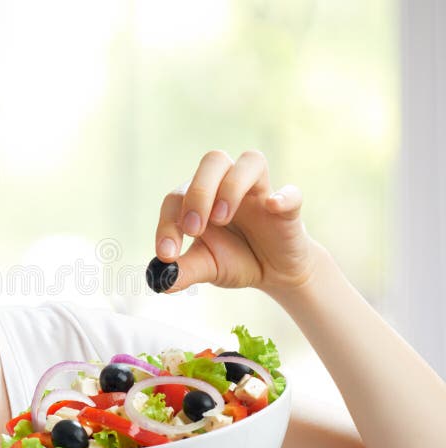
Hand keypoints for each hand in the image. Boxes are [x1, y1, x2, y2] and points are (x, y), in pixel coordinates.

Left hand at [154, 150, 321, 295]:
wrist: (274, 272)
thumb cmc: (235, 259)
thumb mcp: (206, 267)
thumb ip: (183, 271)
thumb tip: (160, 282)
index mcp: (201, 198)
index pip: (177, 197)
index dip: (167, 223)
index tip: (166, 254)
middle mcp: (228, 185)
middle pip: (213, 162)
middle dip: (199, 193)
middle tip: (194, 229)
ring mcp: (260, 192)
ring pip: (250, 161)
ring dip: (232, 187)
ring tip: (221, 219)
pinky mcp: (287, 207)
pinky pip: (291, 193)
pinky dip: (283, 196)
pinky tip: (273, 206)